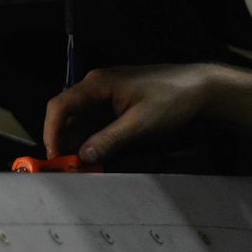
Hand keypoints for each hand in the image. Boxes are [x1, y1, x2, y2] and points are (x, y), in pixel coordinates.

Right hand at [42, 63, 216, 163]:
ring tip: (90, 165)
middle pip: (68, 117)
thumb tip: (84, 156)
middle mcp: (97, 88)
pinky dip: (96, 141)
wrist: (199, 89)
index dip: (52, 132)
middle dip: (66, 142)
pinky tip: (104, 155)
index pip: (60, 106)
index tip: (54, 155)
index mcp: (97, 84)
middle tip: (70, 166)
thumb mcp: (139, 123)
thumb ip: (109, 140)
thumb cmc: (172, 97)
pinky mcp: (116, 108)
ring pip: (82, 124)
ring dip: (82, 144)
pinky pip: (97, 126)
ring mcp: (107, 98)